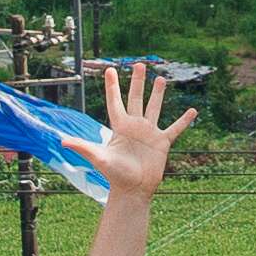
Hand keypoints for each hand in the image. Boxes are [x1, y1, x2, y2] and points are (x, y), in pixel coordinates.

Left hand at [74, 59, 190, 198]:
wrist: (132, 190)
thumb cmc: (114, 175)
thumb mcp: (99, 158)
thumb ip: (83, 147)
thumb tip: (62, 141)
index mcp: (120, 127)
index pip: (115, 102)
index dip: (113, 86)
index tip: (110, 70)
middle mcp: (134, 127)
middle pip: (136, 99)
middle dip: (137, 82)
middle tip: (139, 65)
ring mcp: (149, 133)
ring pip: (154, 108)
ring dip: (158, 94)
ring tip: (161, 79)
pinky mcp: (162, 143)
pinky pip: (175, 128)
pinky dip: (184, 120)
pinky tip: (193, 110)